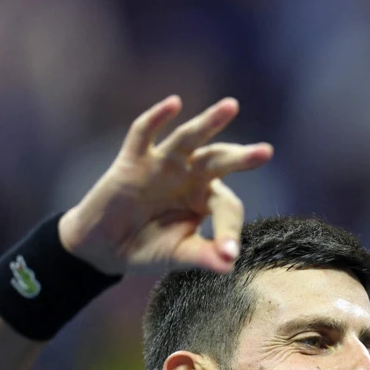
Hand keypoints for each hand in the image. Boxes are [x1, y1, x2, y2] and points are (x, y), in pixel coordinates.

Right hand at [58, 96, 272, 274]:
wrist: (104, 248)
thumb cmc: (148, 249)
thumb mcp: (178, 255)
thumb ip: (203, 256)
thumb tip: (230, 266)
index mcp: (206, 200)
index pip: (227, 208)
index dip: (228, 230)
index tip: (228, 254)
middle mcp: (190, 177)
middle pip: (219, 162)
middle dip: (241, 157)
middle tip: (266, 152)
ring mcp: (163, 165)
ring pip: (189, 139)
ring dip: (209, 122)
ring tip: (231, 106)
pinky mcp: (133, 161)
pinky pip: (144, 134)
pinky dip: (157, 117)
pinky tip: (174, 103)